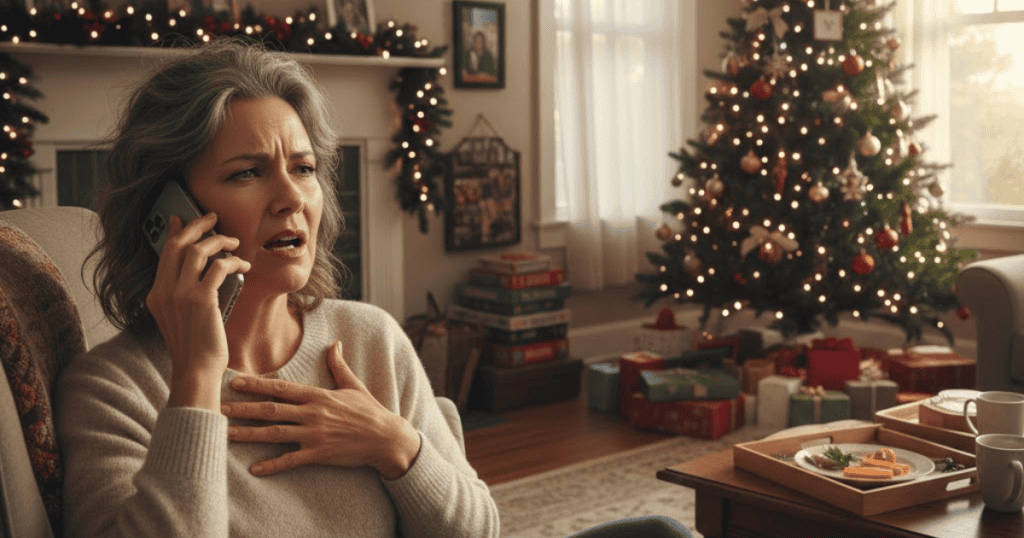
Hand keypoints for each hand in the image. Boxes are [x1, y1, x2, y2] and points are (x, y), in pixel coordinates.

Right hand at [146, 213, 249, 409]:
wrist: (196, 371)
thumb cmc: (196, 347)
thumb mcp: (181, 318)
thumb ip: (184, 295)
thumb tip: (205, 271)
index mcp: (156, 295)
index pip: (165, 254)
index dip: (175, 232)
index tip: (182, 219)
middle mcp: (164, 291)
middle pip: (178, 244)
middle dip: (196, 226)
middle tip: (211, 217)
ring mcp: (180, 294)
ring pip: (197, 250)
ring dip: (218, 240)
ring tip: (233, 241)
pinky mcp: (201, 299)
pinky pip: (218, 267)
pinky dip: (233, 261)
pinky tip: (243, 264)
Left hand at [222, 341, 421, 479]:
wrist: (386, 438)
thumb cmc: (370, 411)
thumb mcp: (353, 385)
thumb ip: (338, 365)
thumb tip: (335, 343)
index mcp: (318, 395)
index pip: (281, 387)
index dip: (256, 384)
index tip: (234, 381)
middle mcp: (313, 413)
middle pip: (271, 409)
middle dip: (243, 408)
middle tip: (218, 408)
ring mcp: (315, 434)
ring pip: (276, 434)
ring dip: (249, 434)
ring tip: (227, 434)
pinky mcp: (319, 453)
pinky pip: (291, 460)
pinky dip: (273, 465)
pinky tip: (255, 468)